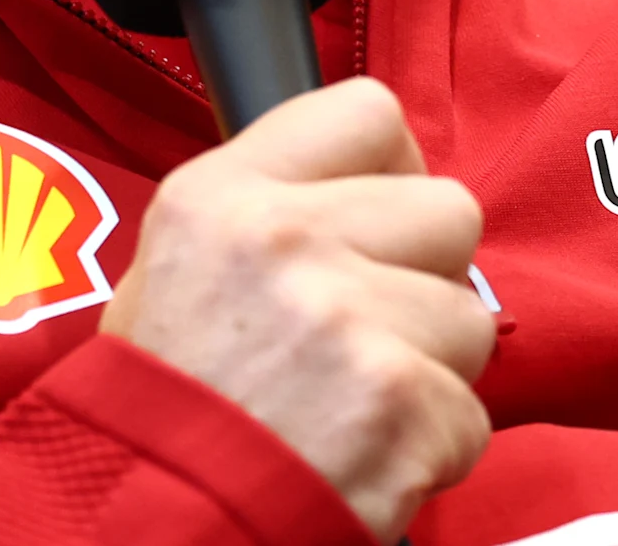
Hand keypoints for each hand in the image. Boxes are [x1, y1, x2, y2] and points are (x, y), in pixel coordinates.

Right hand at [99, 77, 493, 539]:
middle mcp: (287, 239)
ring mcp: (347, 319)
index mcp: (225, 194)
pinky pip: (470, 414)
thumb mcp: (174, 264)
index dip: (394, 172)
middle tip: (371, 333)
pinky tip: (364, 459)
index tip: (378, 224)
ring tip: (355, 407)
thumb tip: (368, 189)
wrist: (146, 523)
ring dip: (431, 371)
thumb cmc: (157, 407)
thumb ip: (267, 210)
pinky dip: (430, 450)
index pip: (369, 112)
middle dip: (427, 278)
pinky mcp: (397, 403)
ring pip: (471, 318)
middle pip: (450, 210)